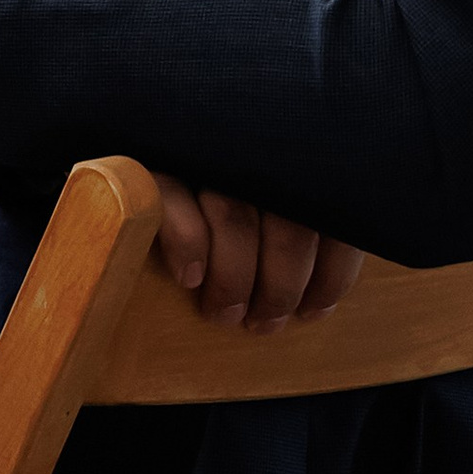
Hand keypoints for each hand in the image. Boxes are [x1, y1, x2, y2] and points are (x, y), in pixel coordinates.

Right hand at [153, 173, 364, 333]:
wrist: (136, 156)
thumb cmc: (225, 199)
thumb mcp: (277, 212)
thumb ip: (303, 234)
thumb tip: (324, 296)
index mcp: (300, 162)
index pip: (336, 220)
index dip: (333, 275)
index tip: (314, 310)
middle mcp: (260, 150)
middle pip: (289, 226)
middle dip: (281, 289)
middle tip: (263, 323)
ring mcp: (206, 153)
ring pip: (234, 217)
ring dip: (234, 279)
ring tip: (224, 313)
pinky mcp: (154, 163)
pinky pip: (174, 200)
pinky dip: (188, 245)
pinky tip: (189, 278)